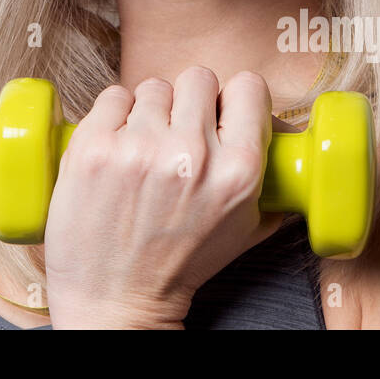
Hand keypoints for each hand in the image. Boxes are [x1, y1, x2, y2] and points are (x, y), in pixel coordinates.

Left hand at [42, 67, 283, 328]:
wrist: (116, 301)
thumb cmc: (179, 264)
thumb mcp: (243, 228)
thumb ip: (269, 180)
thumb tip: (286, 133)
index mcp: (237, 172)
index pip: (248, 86)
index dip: (232, 98)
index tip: (220, 111)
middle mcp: (191, 154)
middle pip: (197, 78)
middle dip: (188, 102)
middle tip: (176, 133)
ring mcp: (138, 148)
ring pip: (152, 87)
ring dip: (149, 112)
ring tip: (143, 151)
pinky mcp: (93, 146)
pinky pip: (112, 96)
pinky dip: (113, 117)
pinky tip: (116, 149)